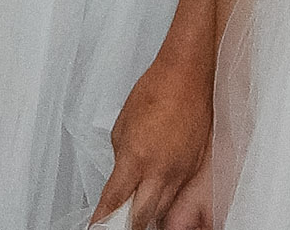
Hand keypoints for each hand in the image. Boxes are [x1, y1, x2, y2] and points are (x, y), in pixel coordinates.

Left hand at [92, 49, 211, 225]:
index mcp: (136, 158)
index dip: (103, 220)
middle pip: (141, 216)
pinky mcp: (192, 169)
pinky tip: (157, 205)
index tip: (97, 226)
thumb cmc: (157, 90)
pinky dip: (165, 204)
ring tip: (135, 219)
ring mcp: (179, 172)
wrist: (188, 76)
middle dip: (127, 226)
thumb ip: (122, 158)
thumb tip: (123, 176)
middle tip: (116, 225)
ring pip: (161, 211)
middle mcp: (160, 170)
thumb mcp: (123, 126)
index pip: (115, 201)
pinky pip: (177, 196)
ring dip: (146, 217)